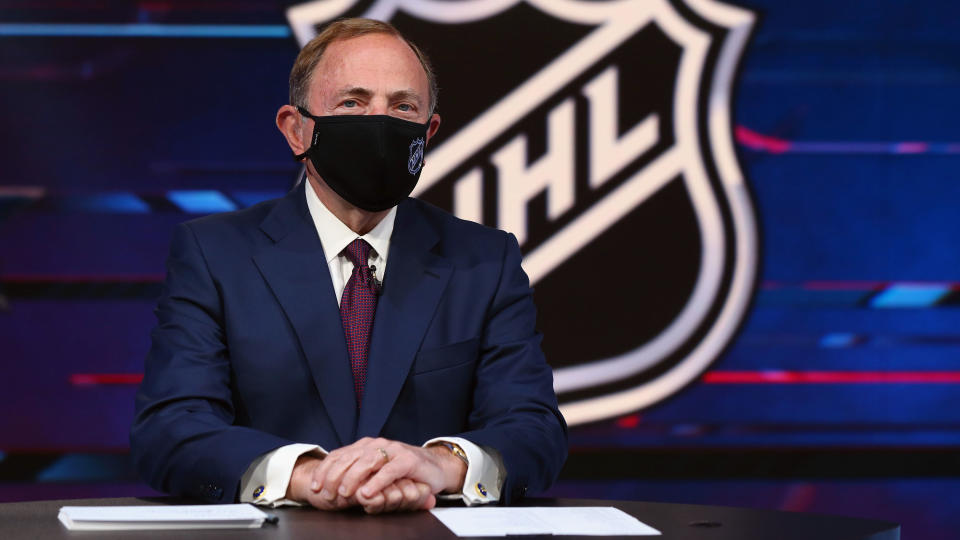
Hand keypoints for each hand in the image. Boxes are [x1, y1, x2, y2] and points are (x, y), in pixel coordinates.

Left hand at [292, 437, 464, 512]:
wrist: (434, 467)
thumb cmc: (402, 471)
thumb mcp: (374, 472)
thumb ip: (356, 474)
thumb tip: (328, 485)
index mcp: (365, 446)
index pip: (339, 456)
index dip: (325, 471)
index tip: (315, 487)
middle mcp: (376, 445)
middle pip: (349, 458)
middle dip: (335, 477)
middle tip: (328, 494)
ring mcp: (392, 450)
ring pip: (366, 462)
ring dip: (353, 478)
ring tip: (345, 493)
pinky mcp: (407, 460)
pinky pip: (389, 471)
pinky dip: (376, 482)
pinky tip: (367, 493)